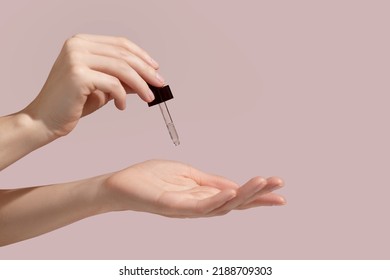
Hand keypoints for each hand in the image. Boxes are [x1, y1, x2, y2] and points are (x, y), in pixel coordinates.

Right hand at [24, 34, 164, 137]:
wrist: (45, 120)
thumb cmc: (72, 103)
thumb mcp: (102, 87)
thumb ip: (121, 79)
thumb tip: (148, 78)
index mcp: (82, 42)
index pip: (120, 44)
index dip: (142, 56)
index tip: (156, 68)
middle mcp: (77, 45)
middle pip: (124, 54)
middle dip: (146, 70)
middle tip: (160, 84)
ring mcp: (76, 58)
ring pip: (122, 68)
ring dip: (140, 84)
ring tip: (149, 97)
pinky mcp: (78, 75)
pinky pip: (113, 84)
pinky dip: (123, 97)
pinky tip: (121, 106)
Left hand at [103, 160, 285, 217]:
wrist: (122, 184)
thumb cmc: (152, 179)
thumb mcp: (187, 174)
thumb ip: (210, 181)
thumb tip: (233, 185)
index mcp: (203, 196)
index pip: (234, 195)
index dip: (256, 193)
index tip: (277, 187)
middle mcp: (199, 205)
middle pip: (234, 204)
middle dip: (258, 197)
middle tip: (280, 190)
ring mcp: (187, 208)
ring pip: (221, 206)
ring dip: (242, 195)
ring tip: (262, 184)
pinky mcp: (173, 207)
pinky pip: (198, 206)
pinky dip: (216, 200)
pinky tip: (230, 193)